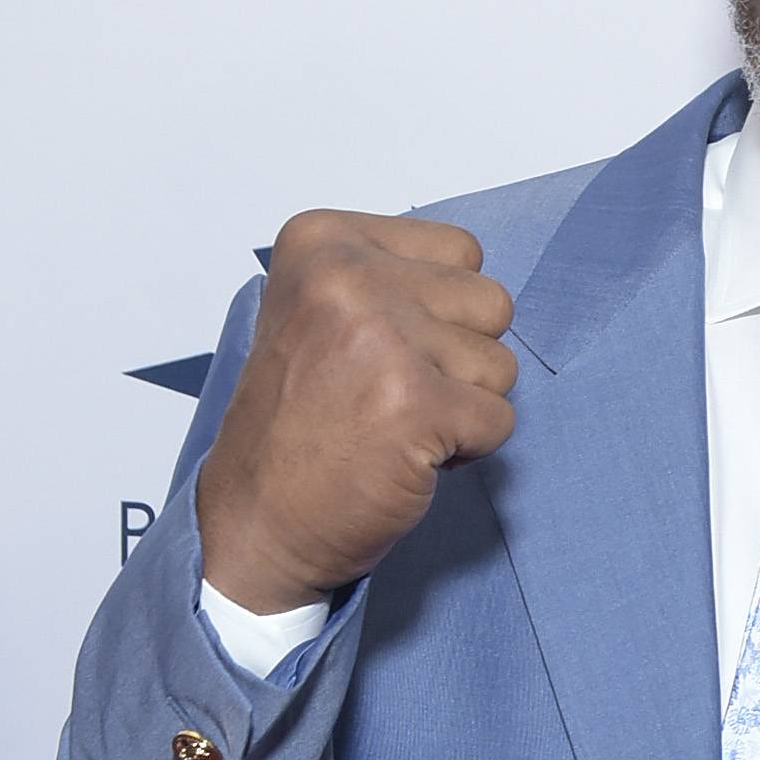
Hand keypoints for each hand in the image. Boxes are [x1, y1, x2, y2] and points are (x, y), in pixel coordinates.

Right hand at [194, 211, 518, 614]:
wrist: (257, 518)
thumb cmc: (299, 424)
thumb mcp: (320, 312)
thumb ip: (391, 279)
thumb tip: (476, 286)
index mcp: (322, 240)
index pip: (460, 252)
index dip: (441, 313)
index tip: (379, 350)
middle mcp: (348, 276)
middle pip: (490, 302)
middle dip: (460, 357)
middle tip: (394, 393)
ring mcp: (382, 338)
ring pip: (501, 363)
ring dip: (464, 405)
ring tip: (397, 424)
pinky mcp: (416, 403)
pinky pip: (500, 420)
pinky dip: (469, 450)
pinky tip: (408, 455)